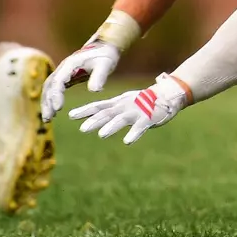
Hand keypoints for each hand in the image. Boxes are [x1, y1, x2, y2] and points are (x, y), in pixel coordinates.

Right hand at [40, 41, 121, 121]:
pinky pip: (54, 89)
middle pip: (49, 86)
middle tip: (48, 118)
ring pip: (49, 88)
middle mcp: (63, 68)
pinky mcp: (65, 77)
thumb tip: (95, 91)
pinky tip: (54, 111)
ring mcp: (62, 72)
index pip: (58, 81)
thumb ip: (100, 76)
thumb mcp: (105, 64)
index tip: (59, 108)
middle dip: (47, 102)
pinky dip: (51, 100)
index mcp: (70, 64)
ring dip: (46, 103)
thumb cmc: (105, 55)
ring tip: (47, 119)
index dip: (56, 95)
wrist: (104, 47)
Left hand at [69, 74, 188, 143]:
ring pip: (122, 119)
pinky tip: (127, 141)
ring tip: (102, 135)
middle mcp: (125, 106)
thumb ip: (110, 111)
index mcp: (118, 103)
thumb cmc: (143, 101)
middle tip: (82, 129)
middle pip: (107, 114)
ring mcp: (137, 112)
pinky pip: (140, 127)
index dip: (84, 111)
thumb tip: (91, 118)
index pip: (98, 106)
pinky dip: (133, 133)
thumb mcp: (124, 103)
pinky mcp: (148, 118)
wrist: (167, 95)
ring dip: (112, 126)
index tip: (70, 115)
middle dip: (95, 121)